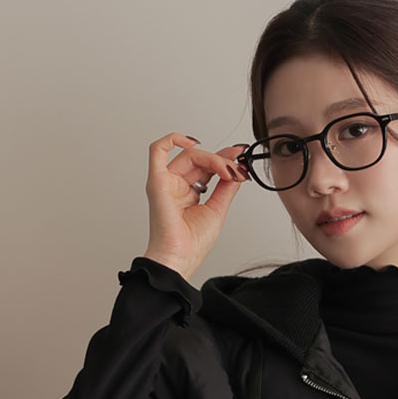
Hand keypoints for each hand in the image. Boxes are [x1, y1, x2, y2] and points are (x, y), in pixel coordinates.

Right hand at [144, 132, 250, 280]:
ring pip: (189, 155)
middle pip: (200, 160)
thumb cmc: (192, 244)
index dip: (224, 159)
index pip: (207, 168)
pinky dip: (172, 140)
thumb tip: (237, 169)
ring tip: (228, 170)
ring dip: (212, 158)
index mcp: (189, 194)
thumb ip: (226, 188)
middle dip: (222, 159)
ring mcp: (166, 182)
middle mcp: (177, 186)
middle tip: (237, 167)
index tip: (241, 157)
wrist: (180, 258)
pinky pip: (157, 150)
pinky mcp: (157, 181)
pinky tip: (192, 142)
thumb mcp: (218, 210)